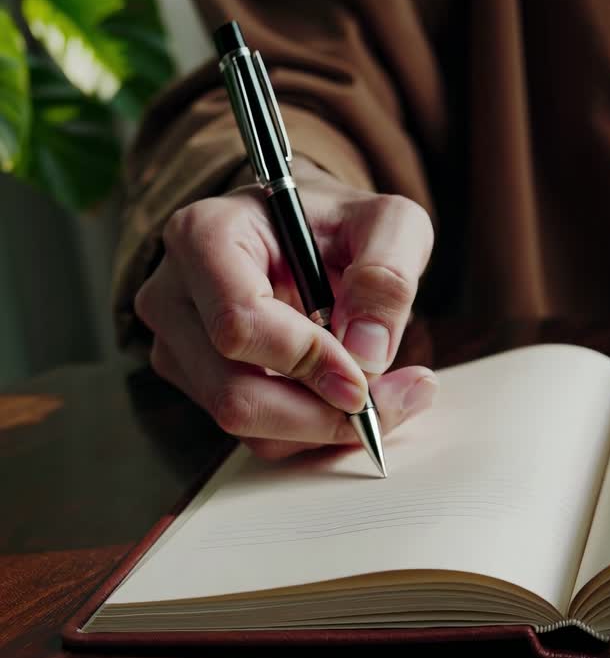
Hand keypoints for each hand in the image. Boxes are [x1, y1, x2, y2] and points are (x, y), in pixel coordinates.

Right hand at [134, 156, 436, 458]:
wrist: (302, 238)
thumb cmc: (338, 225)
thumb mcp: (387, 223)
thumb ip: (387, 274)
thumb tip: (367, 351)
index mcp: (204, 236)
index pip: (238, 323)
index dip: (305, 363)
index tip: (362, 382)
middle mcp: (173, 295)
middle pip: (234, 394)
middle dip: (319, 415)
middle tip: (389, 405)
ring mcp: (176, 346)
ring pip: (246, 424)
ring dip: (322, 428)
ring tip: (384, 397)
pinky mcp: (196, 384)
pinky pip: (256, 434)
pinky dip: (311, 431)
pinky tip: (347, 401)